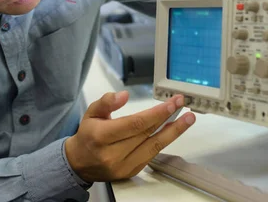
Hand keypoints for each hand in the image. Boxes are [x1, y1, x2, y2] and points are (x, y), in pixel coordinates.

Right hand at [65, 91, 194, 182]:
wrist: (80, 163)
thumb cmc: (88, 135)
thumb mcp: (91, 112)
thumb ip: (106, 102)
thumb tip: (123, 95)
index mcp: (101, 136)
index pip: (135, 124)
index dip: (156, 113)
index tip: (171, 103)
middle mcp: (113, 154)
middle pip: (147, 134)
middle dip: (168, 118)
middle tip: (182, 104)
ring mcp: (124, 166)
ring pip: (154, 147)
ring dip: (174, 132)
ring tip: (188, 119)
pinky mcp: (131, 172)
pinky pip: (151, 155)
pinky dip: (163, 142)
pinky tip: (172, 131)